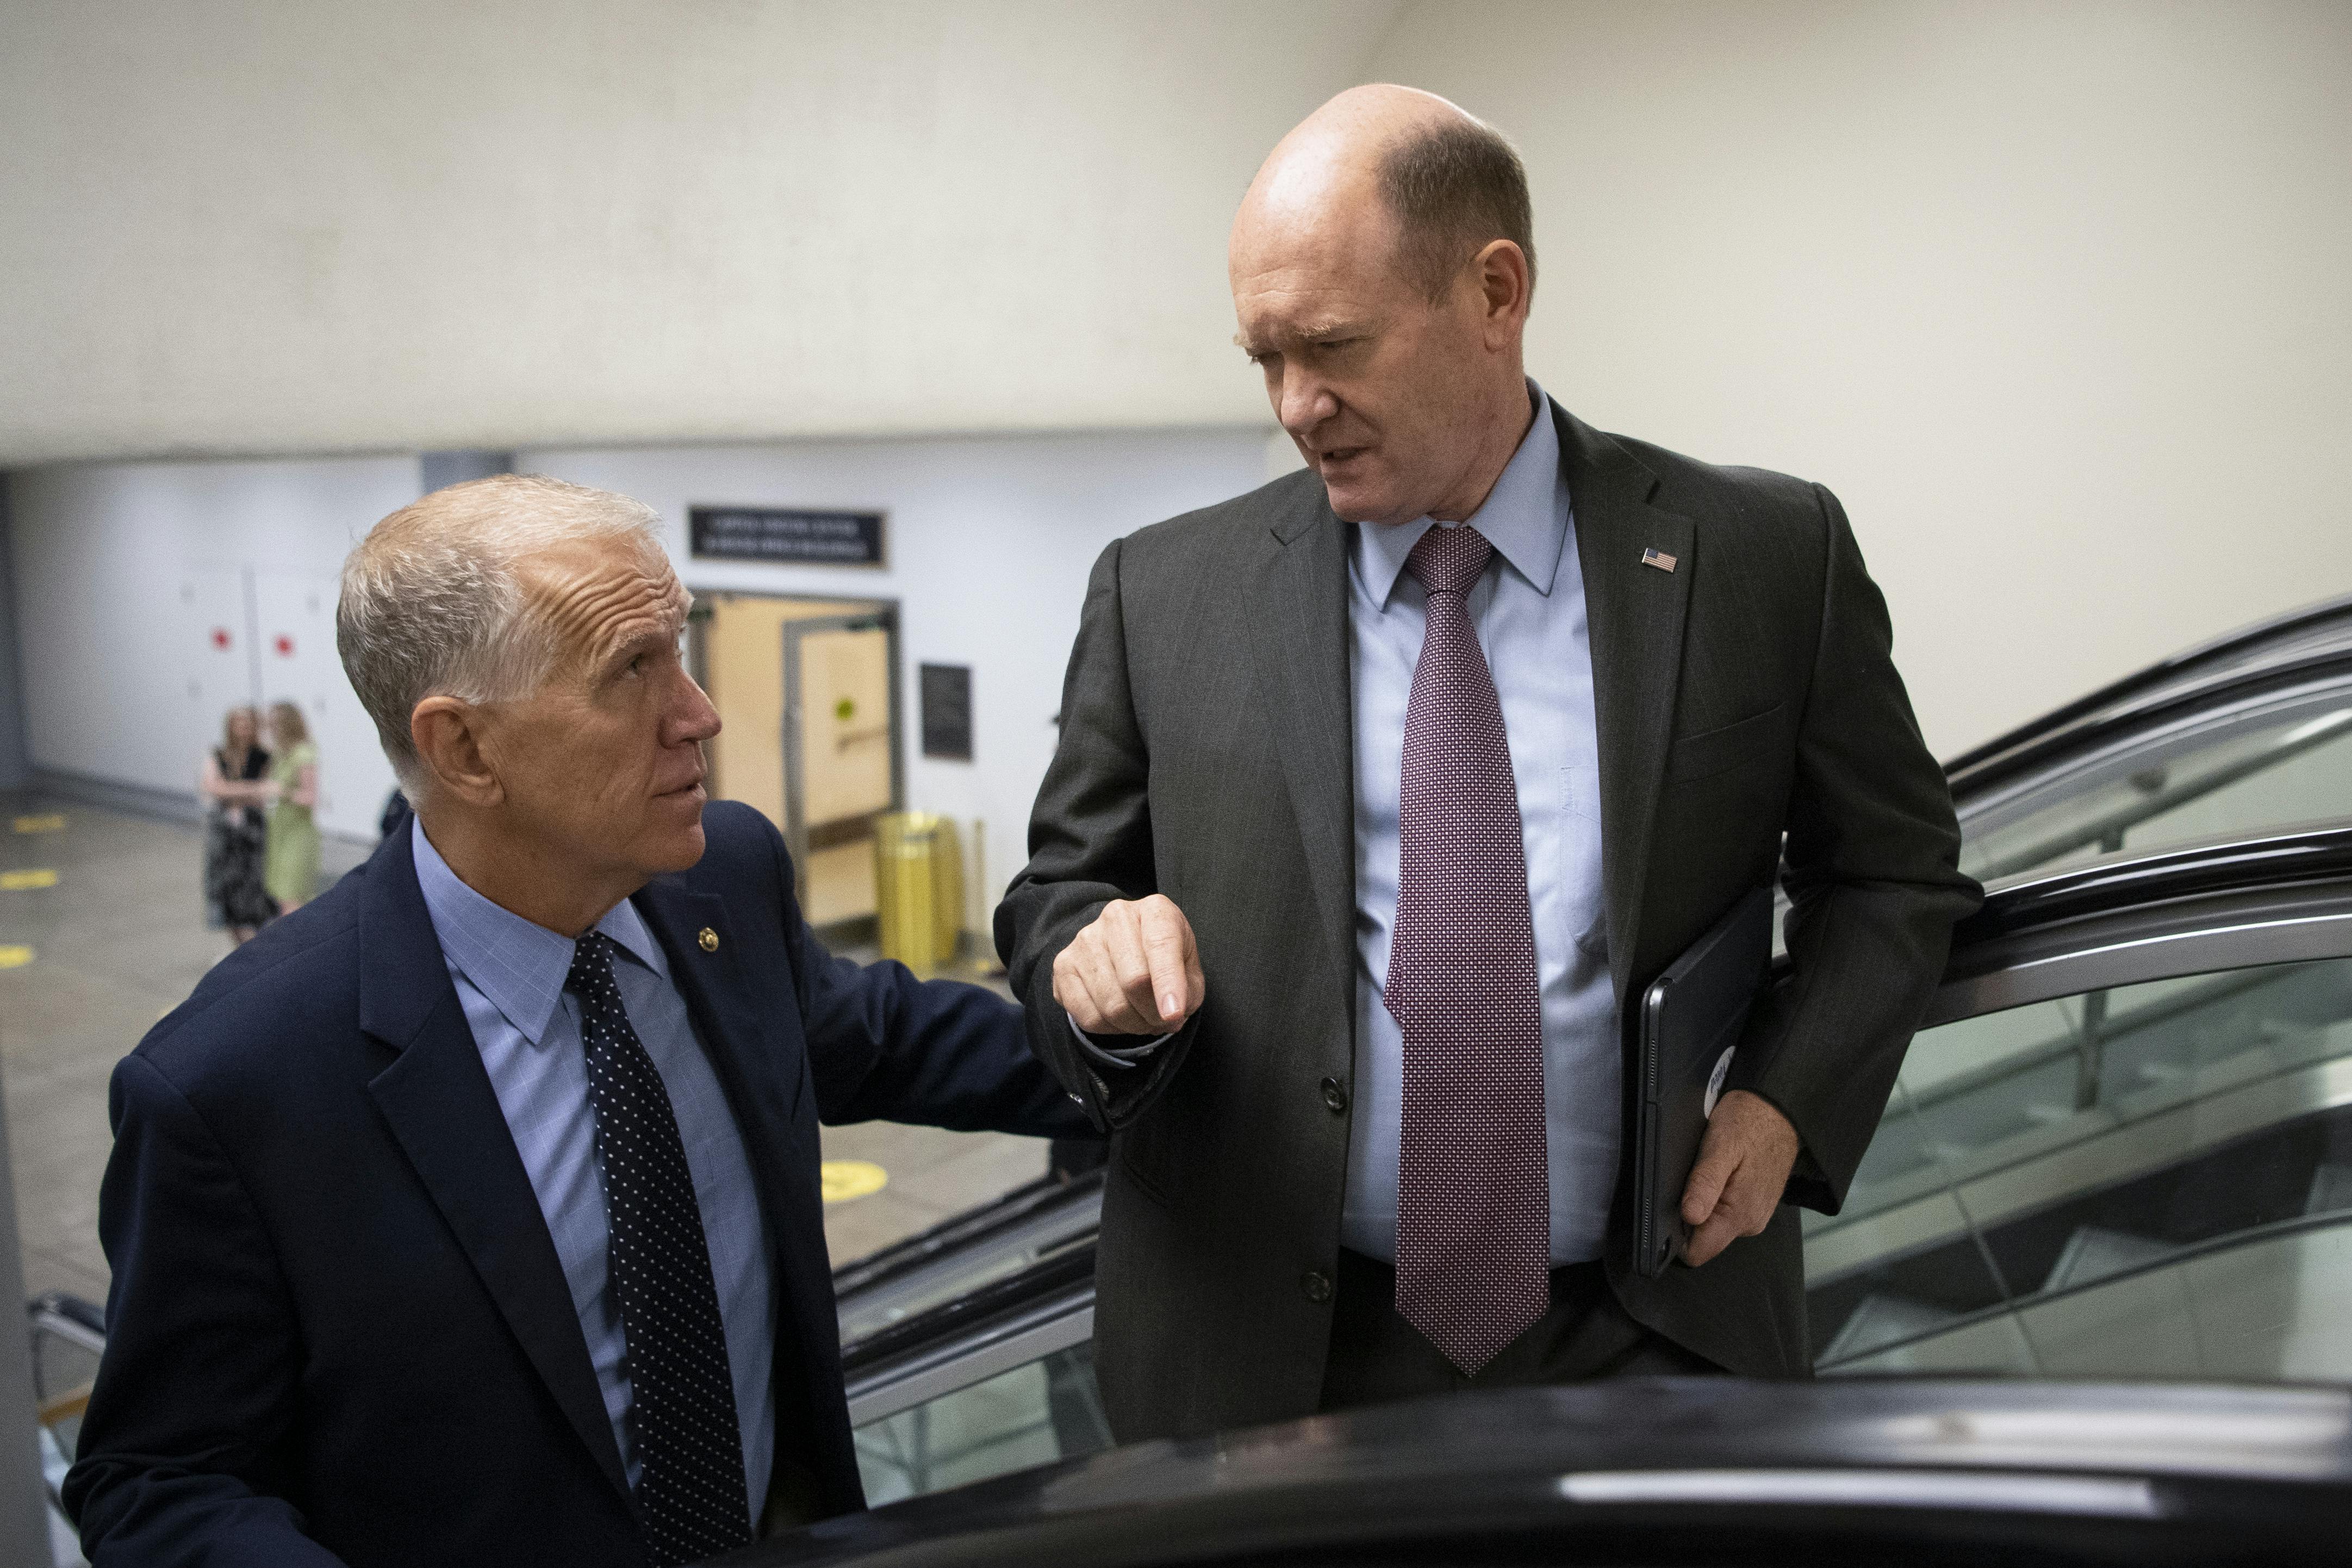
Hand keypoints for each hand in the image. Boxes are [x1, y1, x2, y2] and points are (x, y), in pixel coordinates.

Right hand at [1052, 895, 1204, 1035]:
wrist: (1128, 948)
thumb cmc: (1164, 958)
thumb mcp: (1188, 968)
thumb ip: (1187, 991)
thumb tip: (1169, 1016)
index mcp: (1155, 910)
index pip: (1161, 947)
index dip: (1168, 985)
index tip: (1173, 1015)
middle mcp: (1116, 917)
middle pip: (1134, 981)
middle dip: (1153, 1015)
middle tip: (1162, 1022)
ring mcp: (1084, 940)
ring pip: (1111, 1005)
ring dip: (1133, 1025)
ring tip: (1142, 1018)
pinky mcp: (1063, 965)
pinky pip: (1088, 1016)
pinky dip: (1110, 1029)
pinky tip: (1118, 1017)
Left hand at [1678, 1090, 1800, 1266]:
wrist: (1780, 1111)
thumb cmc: (1751, 1123)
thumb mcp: (1720, 1146)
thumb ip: (1704, 1184)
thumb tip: (1688, 1216)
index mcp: (1740, 1214)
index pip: (1698, 1252)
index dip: (1676, 1236)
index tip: (1671, 1208)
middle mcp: (1749, 1222)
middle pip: (1703, 1239)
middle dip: (1687, 1215)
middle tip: (1692, 1179)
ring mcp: (1754, 1215)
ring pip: (1712, 1225)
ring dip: (1702, 1203)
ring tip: (1708, 1172)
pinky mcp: (1754, 1205)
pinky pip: (1725, 1212)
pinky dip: (1715, 1197)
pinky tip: (1719, 1173)